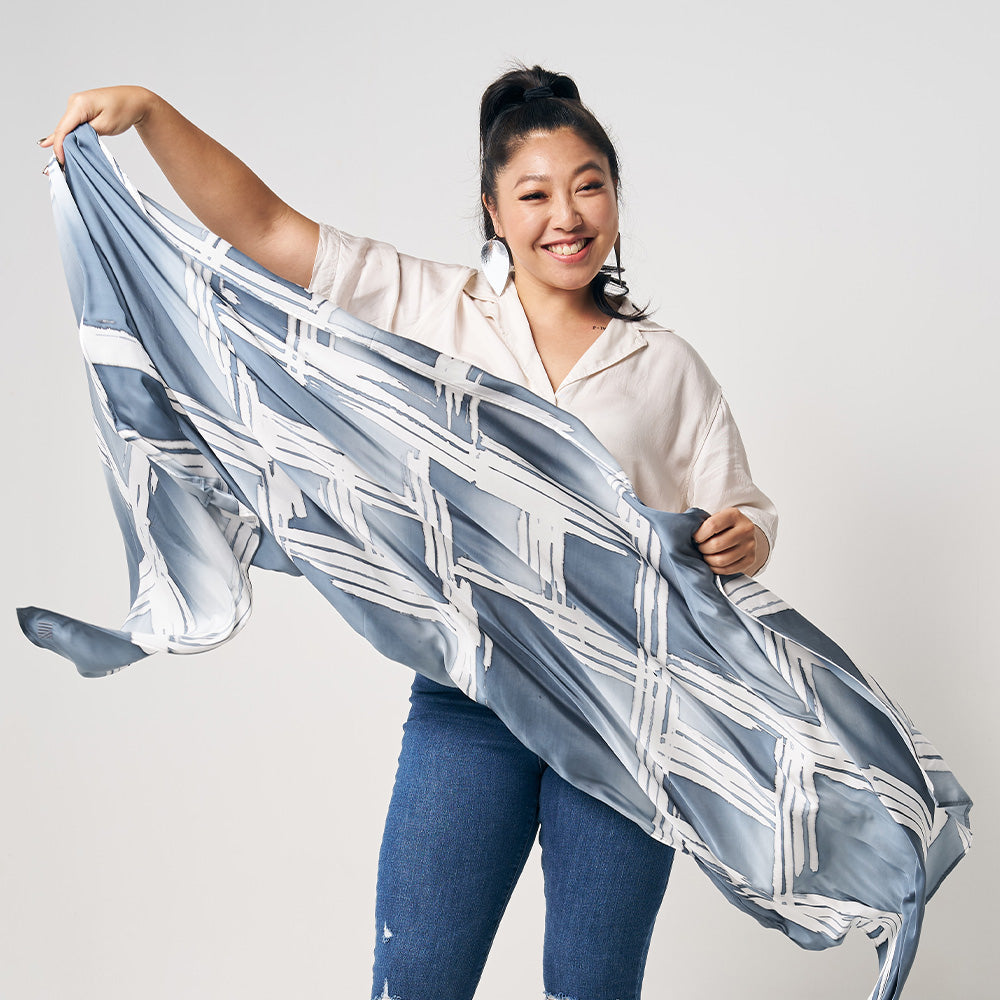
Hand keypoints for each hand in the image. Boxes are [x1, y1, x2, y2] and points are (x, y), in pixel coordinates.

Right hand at [39, 86, 154, 165]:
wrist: (134, 100)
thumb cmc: (123, 110)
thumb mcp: (106, 126)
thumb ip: (88, 134)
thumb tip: (73, 142)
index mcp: (79, 104)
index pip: (63, 128)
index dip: (60, 146)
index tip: (61, 161)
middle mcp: (74, 102)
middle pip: (62, 128)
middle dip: (60, 147)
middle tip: (58, 166)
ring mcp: (76, 105)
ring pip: (66, 128)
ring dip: (63, 143)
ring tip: (58, 160)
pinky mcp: (80, 109)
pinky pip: (71, 125)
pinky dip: (66, 136)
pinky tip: (47, 142)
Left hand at [692, 507, 759, 575]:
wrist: (744, 533)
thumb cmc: (722, 526)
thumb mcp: (715, 517)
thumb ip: (702, 523)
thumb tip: (684, 533)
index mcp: (734, 514)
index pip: (712, 525)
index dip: (699, 535)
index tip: (695, 538)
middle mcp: (745, 529)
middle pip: (716, 545)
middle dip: (703, 549)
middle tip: (700, 548)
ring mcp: (750, 545)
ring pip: (722, 560)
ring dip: (708, 560)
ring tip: (706, 556)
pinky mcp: (751, 559)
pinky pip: (728, 569)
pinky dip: (716, 569)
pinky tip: (712, 563)